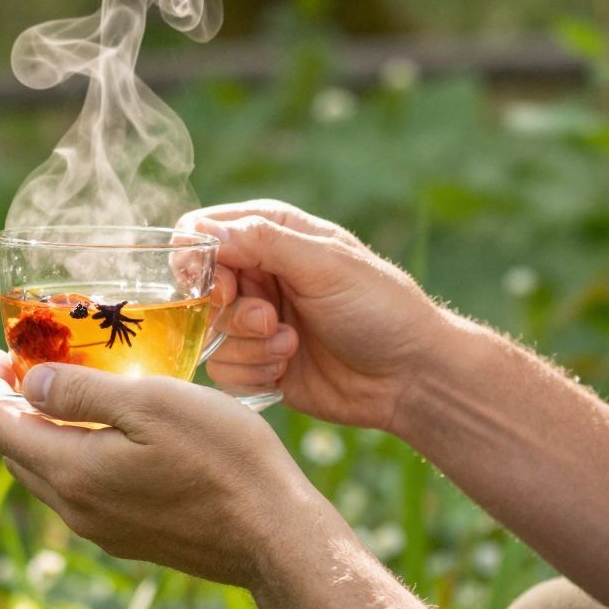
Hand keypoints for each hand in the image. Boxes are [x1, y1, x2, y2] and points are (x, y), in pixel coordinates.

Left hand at [0, 347, 308, 586]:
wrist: (274, 534)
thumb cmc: (221, 457)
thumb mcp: (150, 403)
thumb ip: (81, 392)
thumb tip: (28, 383)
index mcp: (73, 473)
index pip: (2, 427)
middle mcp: (77, 510)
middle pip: (19, 455)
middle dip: (11, 410)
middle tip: (26, 369)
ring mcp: (105, 530)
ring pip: (50, 477)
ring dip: (44, 436)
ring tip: (64, 396)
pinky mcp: (132, 539)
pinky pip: (82, 495)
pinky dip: (74, 459)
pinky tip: (107, 436)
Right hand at [179, 200, 436, 432]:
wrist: (410, 376)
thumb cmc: (379, 308)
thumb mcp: (326, 265)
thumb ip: (264, 241)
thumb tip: (203, 232)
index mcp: (274, 235)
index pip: (202, 232)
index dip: (199, 260)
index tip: (222, 286)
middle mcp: (260, 275)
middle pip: (199, 288)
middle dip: (231, 311)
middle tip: (269, 320)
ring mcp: (256, 321)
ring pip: (209, 333)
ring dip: (248, 346)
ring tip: (292, 345)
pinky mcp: (258, 363)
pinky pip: (223, 370)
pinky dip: (253, 372)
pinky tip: (288, 368)